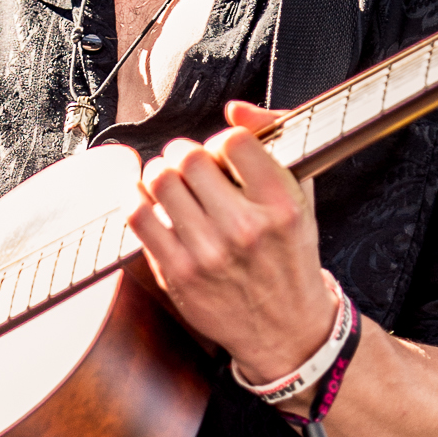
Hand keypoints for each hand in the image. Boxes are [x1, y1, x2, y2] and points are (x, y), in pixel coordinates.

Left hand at [126, 102, 336, 382]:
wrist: (285, 328)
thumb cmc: (289, 257)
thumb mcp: (301, 198)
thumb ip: (274, 142)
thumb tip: (235, 108)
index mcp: (281, 205)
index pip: (232, 141)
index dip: (221, 142)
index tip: (221, 157)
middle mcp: (246, 228)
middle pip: (189, 158)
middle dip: (183, 155)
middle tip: (187, 167)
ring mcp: (209, 254)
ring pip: (160, 181)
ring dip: (158, 174)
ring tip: (169, 183)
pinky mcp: (178, 274)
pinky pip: (138, 217)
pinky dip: (136, 200)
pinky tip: (148, 203)